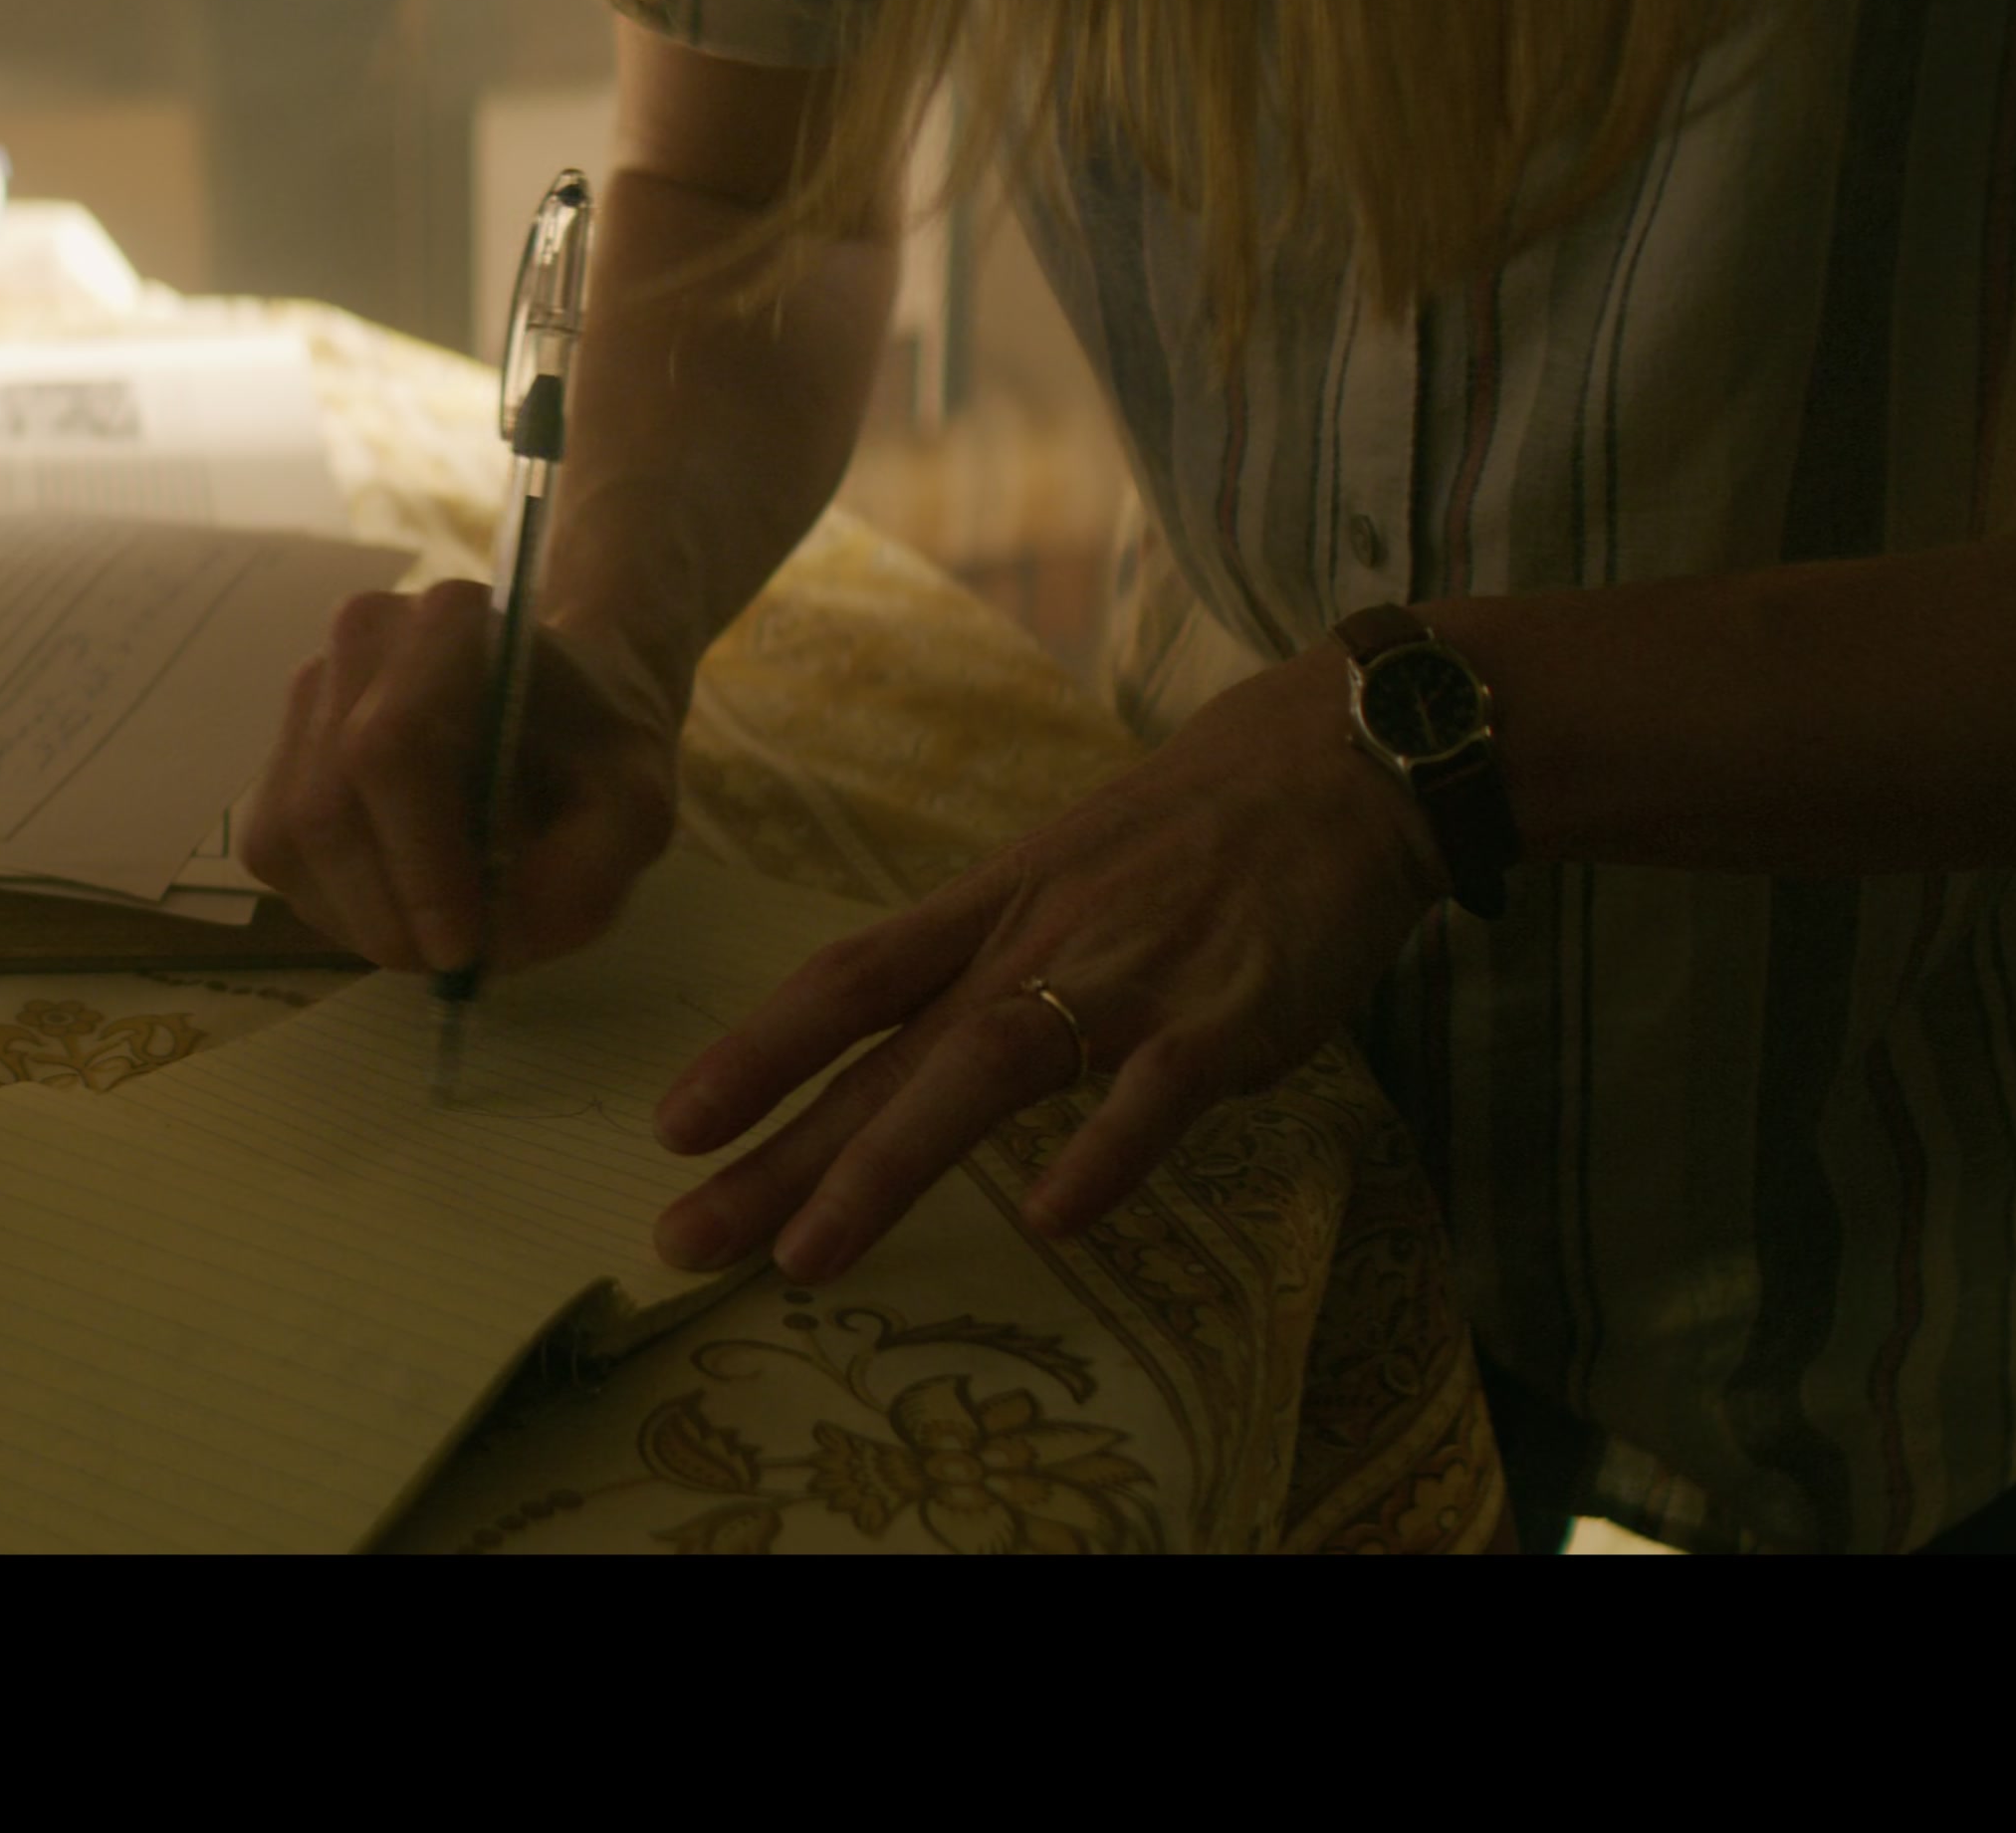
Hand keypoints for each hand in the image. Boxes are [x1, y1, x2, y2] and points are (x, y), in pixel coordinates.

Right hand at [239, 580, 684, 974]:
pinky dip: (334, 902)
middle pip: (324, 805)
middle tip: (450, 964)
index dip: (416, 864)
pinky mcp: (280, 747)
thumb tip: (494, 942)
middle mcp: (360, 639)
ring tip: (435, 929)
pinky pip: (275, 849)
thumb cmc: (599, 746)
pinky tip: (399, 898)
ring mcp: (308, 690)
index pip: (393, 751)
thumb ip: (586, 874)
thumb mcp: (637, 810)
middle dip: (384, 911)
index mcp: (451, 625)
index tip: (462, 948)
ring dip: (359, 915)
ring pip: (287, 837)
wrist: (563, 693)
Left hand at [649, 649, 1451, 1282]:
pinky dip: (1104, 1149)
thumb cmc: (1190, 836)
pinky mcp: (1227, 1015)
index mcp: (988, 914)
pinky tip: (1051, 1217)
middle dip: (778, 1152)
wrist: (1344, 760)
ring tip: (808, 1255)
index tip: (671, 1128)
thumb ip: (983, 968)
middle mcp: (1034, 945)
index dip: (755, 1054)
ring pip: (984, 1069)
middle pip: (884, 1052)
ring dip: (888, 1165)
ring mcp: (1127, 976)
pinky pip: (1155, 1090)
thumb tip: (896, 1058)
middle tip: (684, 1238)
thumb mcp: (1056, 881)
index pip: (845, 983)